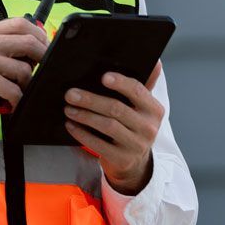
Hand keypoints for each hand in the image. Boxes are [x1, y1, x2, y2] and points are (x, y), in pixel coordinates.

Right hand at [0, 17, 47, 131]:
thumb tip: (31, 48)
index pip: (20, 22)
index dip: (38, 35)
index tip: (44, 47)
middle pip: (28, 42)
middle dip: (43, 58)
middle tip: (44, 71)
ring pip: (25, 69)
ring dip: (28, 85)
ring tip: (20, 92)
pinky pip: (14, 89)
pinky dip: (18, 100)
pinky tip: (13, 104)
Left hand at [63, 61, 164, 195]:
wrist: (136, 163)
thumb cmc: (134, 126)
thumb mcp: (142, 107)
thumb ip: (144, 84)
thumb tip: (155, 61)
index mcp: (154, 109)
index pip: (138, 91)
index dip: (121, 83)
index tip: (103, 77)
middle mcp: (149, 127)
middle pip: (117, 109)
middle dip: (91, 100)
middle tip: (70, 94)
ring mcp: (137, 145)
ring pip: (107, 126)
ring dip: (84, 116)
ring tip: (68, 108)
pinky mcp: (123, 159)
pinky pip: (99, 145)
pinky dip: (82, 134)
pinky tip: (71, 125)